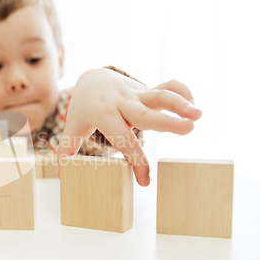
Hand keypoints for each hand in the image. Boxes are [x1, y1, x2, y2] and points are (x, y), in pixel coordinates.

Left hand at [56, 68, 201, 185]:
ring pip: (159, 96)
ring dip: (180, 103)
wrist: (91, 77)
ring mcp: (136, 93)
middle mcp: (122, 102)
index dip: (135, 161)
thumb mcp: (74, 126)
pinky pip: (167, 85)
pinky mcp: (146, 88)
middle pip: (145, 114)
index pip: (123, 140)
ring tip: (199, 114)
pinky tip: (194, 104)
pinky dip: (182, 91)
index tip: (146, 181)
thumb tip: (60, 174)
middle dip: (166, 122)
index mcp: (104, 115)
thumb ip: (68, 148)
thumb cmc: (83, 108)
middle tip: (188, 129)